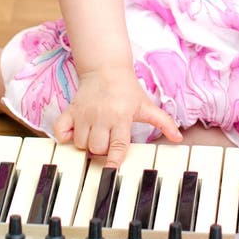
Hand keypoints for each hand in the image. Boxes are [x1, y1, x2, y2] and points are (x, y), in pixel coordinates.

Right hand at [53, 66, 181, 168]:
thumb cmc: (127, 89)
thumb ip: (163, 122)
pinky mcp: (70, 110)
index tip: (112, 169)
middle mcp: (101, 117)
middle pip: (97, 148)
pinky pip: (60, 130)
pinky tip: (74, 134)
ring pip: (81, 144)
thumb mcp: (146, 105)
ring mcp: (84, 114)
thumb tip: (178, 138)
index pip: (116, 145)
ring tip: (96, 136)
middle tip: (108, 142)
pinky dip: (64, 136)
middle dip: (103, 151)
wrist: (106, 68)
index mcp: (121, 117)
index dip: (114, 160)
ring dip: (87, 145)